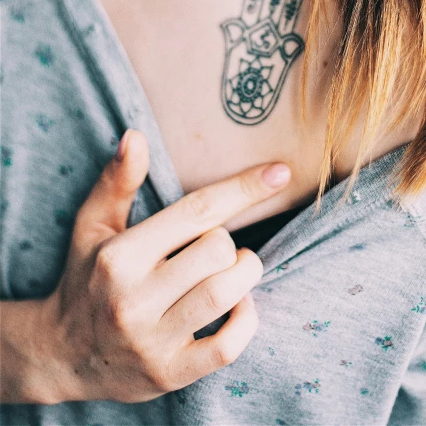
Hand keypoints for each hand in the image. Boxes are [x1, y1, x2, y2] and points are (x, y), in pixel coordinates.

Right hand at [40, 130, 291, 403]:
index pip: (196, 211)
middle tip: (218, 246)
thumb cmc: (86, 276)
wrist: (62, 354)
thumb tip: (135, 136)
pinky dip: (246, 320)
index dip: (244, 189)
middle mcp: (134, 299)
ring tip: (233, 269)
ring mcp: (152, 341)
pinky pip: (227, 347)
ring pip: (225, 294)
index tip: (279, 172)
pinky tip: (238, 305)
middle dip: (230, 243)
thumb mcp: (92, 225)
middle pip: (218, 251)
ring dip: (244, 274)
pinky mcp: (169, 374)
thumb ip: (117, 180)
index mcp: (120, 256)